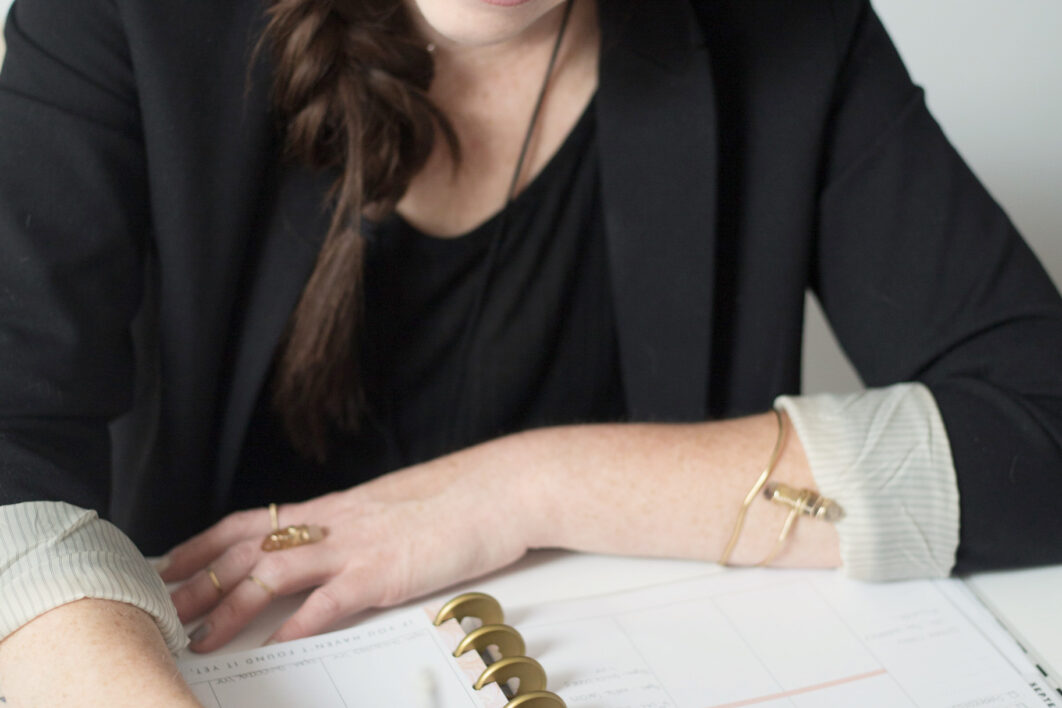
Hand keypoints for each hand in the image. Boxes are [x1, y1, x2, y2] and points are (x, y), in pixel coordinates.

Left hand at [159, 439, 534, 652]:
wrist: (503, 487)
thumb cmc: (458, 498)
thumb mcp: (393, 507)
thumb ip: (357, 529)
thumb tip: (333, 554)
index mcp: (335, 507)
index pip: (251, 521)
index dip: (205, 542)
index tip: (172, 562)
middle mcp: (336, 524)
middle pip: (248, 550)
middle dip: (199, 581)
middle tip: (163, 609)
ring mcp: (358, 547)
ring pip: (274, 576)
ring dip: (231, 609)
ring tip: (199, 638)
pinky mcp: (385, 573)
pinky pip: (329, 602)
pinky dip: (297, 625)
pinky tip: (275, 644)